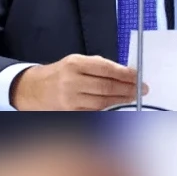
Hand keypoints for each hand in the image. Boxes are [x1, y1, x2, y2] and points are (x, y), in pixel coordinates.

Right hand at [11, 54, 148, 110]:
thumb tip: (125, 72)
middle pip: (106, 87)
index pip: (106, 69)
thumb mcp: (76, 61)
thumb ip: (99, 65)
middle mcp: (72, 82)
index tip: (138, 76)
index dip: (125, 73)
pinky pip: (94, 112)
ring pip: (102, 102)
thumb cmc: (60, 73)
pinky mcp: (70, 114)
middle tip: (141, 89)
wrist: (34, 89)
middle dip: (127, 88)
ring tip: (133, 96)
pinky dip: (108, 109)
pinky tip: (118, 105)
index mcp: (75, 64)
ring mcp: (70, 100)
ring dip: (121, 100)